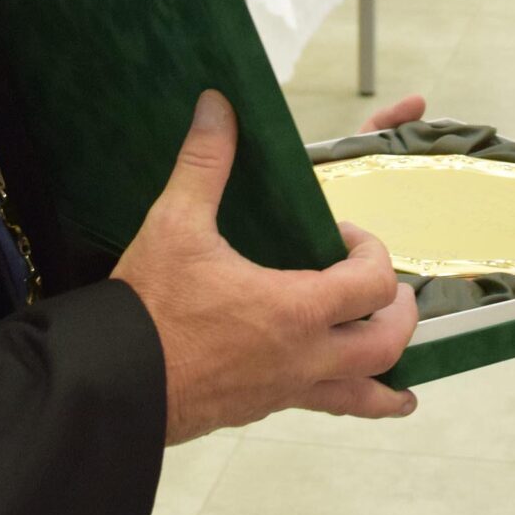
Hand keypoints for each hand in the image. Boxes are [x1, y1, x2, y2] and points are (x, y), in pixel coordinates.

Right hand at [114, 90, 418, 443]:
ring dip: (385, 385)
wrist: (112, 381)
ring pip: (360, 397)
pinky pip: (318, 408)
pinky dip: (339, 401)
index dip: (374, 253)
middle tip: (392, 296)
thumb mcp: (176, 223)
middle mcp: (304, 356)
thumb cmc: (149, 307)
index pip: (375, 284)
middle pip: (385, 345)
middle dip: (399, 317)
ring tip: (402, 391)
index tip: (348, 236)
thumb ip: (205, 162)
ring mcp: (284, 390)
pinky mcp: (259, 409)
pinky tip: (328, 394)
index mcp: (297, 309)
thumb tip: (217, 105)